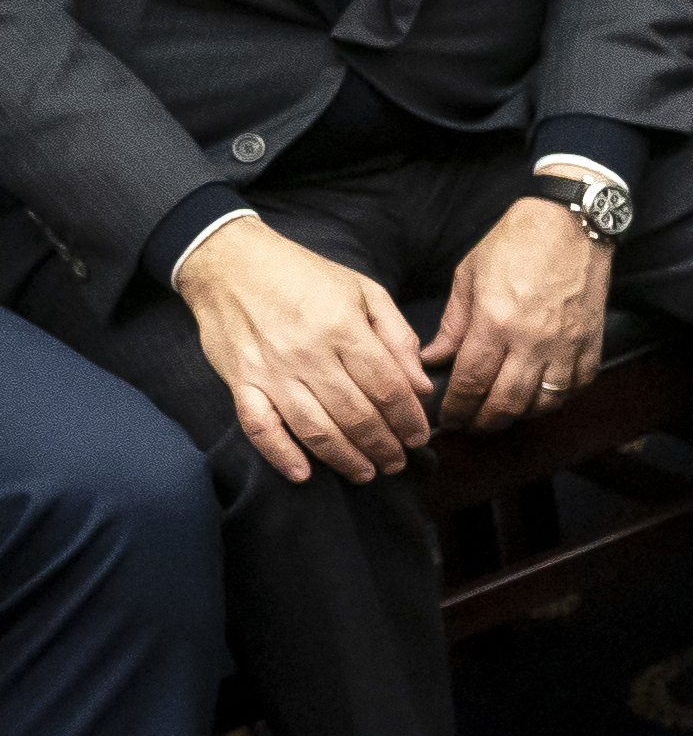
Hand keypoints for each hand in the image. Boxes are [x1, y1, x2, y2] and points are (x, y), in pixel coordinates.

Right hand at [174, 220, 430, 483]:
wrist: (229, 261)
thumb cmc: (304, 275)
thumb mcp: (364, 291)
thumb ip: (397, 338)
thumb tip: (420, 386)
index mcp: (343, 328)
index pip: (387, 387)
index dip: (408, 419)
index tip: (419, 437)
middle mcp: (307, 353)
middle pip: (355, 414)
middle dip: (383, 446)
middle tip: (398, 463)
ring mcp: (270, 370)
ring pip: (314, 428)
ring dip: (344, 458)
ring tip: (366, 473)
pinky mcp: (239, 381)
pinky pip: (259, 426)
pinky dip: (280, 454)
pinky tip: (303, 474)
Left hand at [425, 192, 612, 433]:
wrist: (569, 224)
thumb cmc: (514, 244)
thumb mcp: (468, 277)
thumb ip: (451, 325)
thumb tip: (433, 360)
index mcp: (495, 322)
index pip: (470, 382)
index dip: (456, 408)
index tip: (448, 417)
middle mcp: (532, 340)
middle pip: (506, 403)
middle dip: (483, 421)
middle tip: (471, 423)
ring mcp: (565, 344)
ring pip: (543, 403)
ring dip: (520, 415)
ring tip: (504, 412)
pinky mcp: (590, 341)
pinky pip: (576, 386)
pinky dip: (557, 398)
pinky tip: (541, 395)